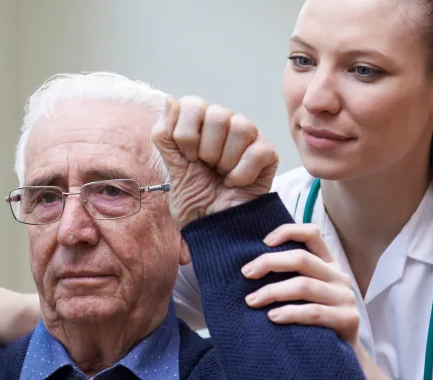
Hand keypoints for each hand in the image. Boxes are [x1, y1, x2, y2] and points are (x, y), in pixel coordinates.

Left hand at [151, 96, 277, 224]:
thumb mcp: (172, 167)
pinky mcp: (268, 153)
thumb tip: (169, 99)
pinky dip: (241, 174)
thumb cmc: (195, 198)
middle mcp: (225, 123)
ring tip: (221, 174)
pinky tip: (235, 183)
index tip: (187, 157)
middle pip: (217, 114)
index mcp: (199, 123)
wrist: (215, 226)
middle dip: (206, 150)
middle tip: (206, 167)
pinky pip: (256, 151)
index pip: (191, 104)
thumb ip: (165, 134)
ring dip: (225, 160)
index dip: (186, 134)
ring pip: (240, 127)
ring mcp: (248, 137)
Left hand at [241, 223, 359, 346]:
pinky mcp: (347, 319)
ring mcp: (345, 297)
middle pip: (302, 259)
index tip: (263, 242)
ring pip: (304, 286)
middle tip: (246, 274)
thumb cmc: (314, 322)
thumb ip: (289, 277)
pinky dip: (290, 313)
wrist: (343, 356)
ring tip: (251, 301)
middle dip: (269, 263)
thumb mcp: (305, 294)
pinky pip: (313, 312)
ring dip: (273, 291)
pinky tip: (272, 317)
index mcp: (328, 264)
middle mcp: (339, 277)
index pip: (312, 234)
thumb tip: (249, 267)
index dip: (288, 231)